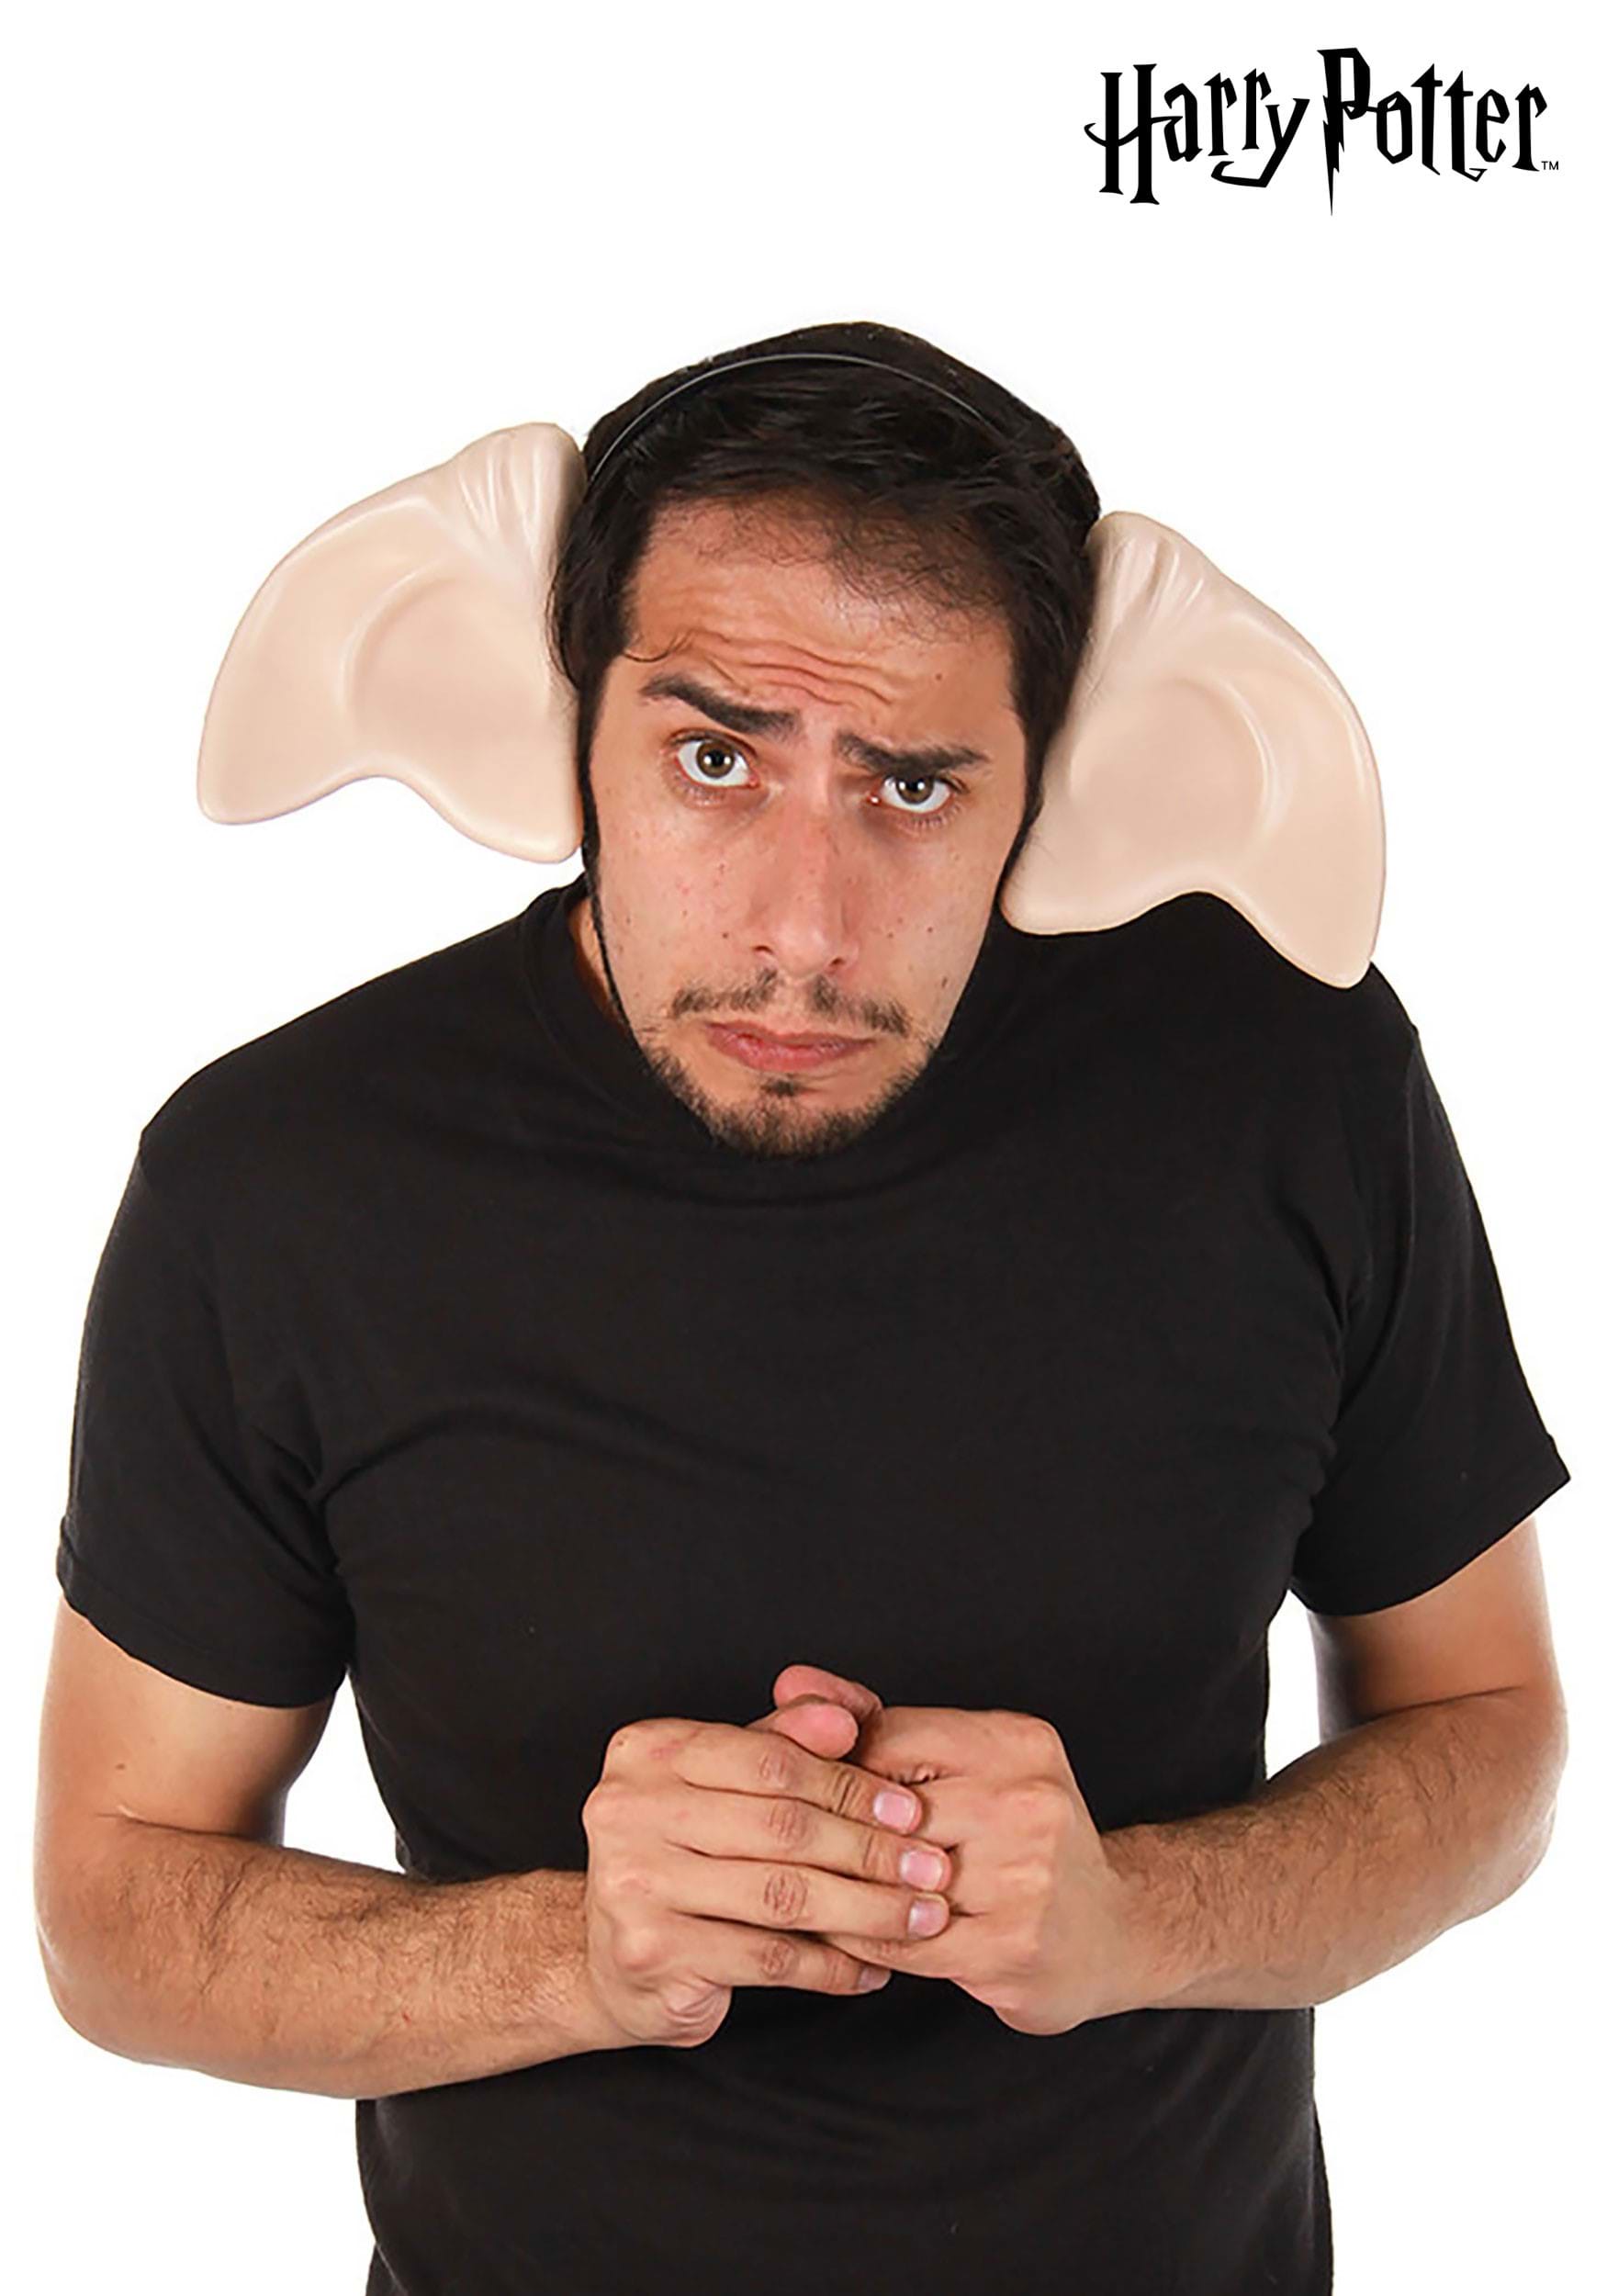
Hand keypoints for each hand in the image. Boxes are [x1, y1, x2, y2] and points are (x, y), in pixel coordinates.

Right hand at [578, 1684, 953, 2052]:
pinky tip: (869, 1967)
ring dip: (866, 1909)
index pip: (769, 1759)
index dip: (849, 1784)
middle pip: (781, 1827)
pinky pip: (768, 1957)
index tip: (910, 1810)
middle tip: (931, 1868)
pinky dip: (831, 1965)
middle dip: (870, 1850)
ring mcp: (633, 1884)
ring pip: (782, 1895)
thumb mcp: (726, 1785)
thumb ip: (785, 1741)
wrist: (611, 1958)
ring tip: (919, 1917)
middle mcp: (628, 1809)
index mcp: (647, 1750)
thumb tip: (847, 1714)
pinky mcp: (652, 1953)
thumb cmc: (683, 1858)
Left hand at [771, 1663, 1144, 2036]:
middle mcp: (1027, 1800)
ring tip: (803, 1888)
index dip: (836, 1769)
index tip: (810, 1792)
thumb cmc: (1026, 1840)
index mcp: (1016, 1741)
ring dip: (837, 1888)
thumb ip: (875, 1722)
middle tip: (783, 1846)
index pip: (886, 1738)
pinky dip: (859, 1936)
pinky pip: (900, 1940)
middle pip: (882, 1809)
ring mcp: (1023, 1877)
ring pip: (885, 1878)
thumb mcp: (970, 1762)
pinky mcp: (1010, 1947)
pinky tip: (843, 1930)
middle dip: (831, 1832)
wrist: (1117, 1929)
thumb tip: (790, 1684)